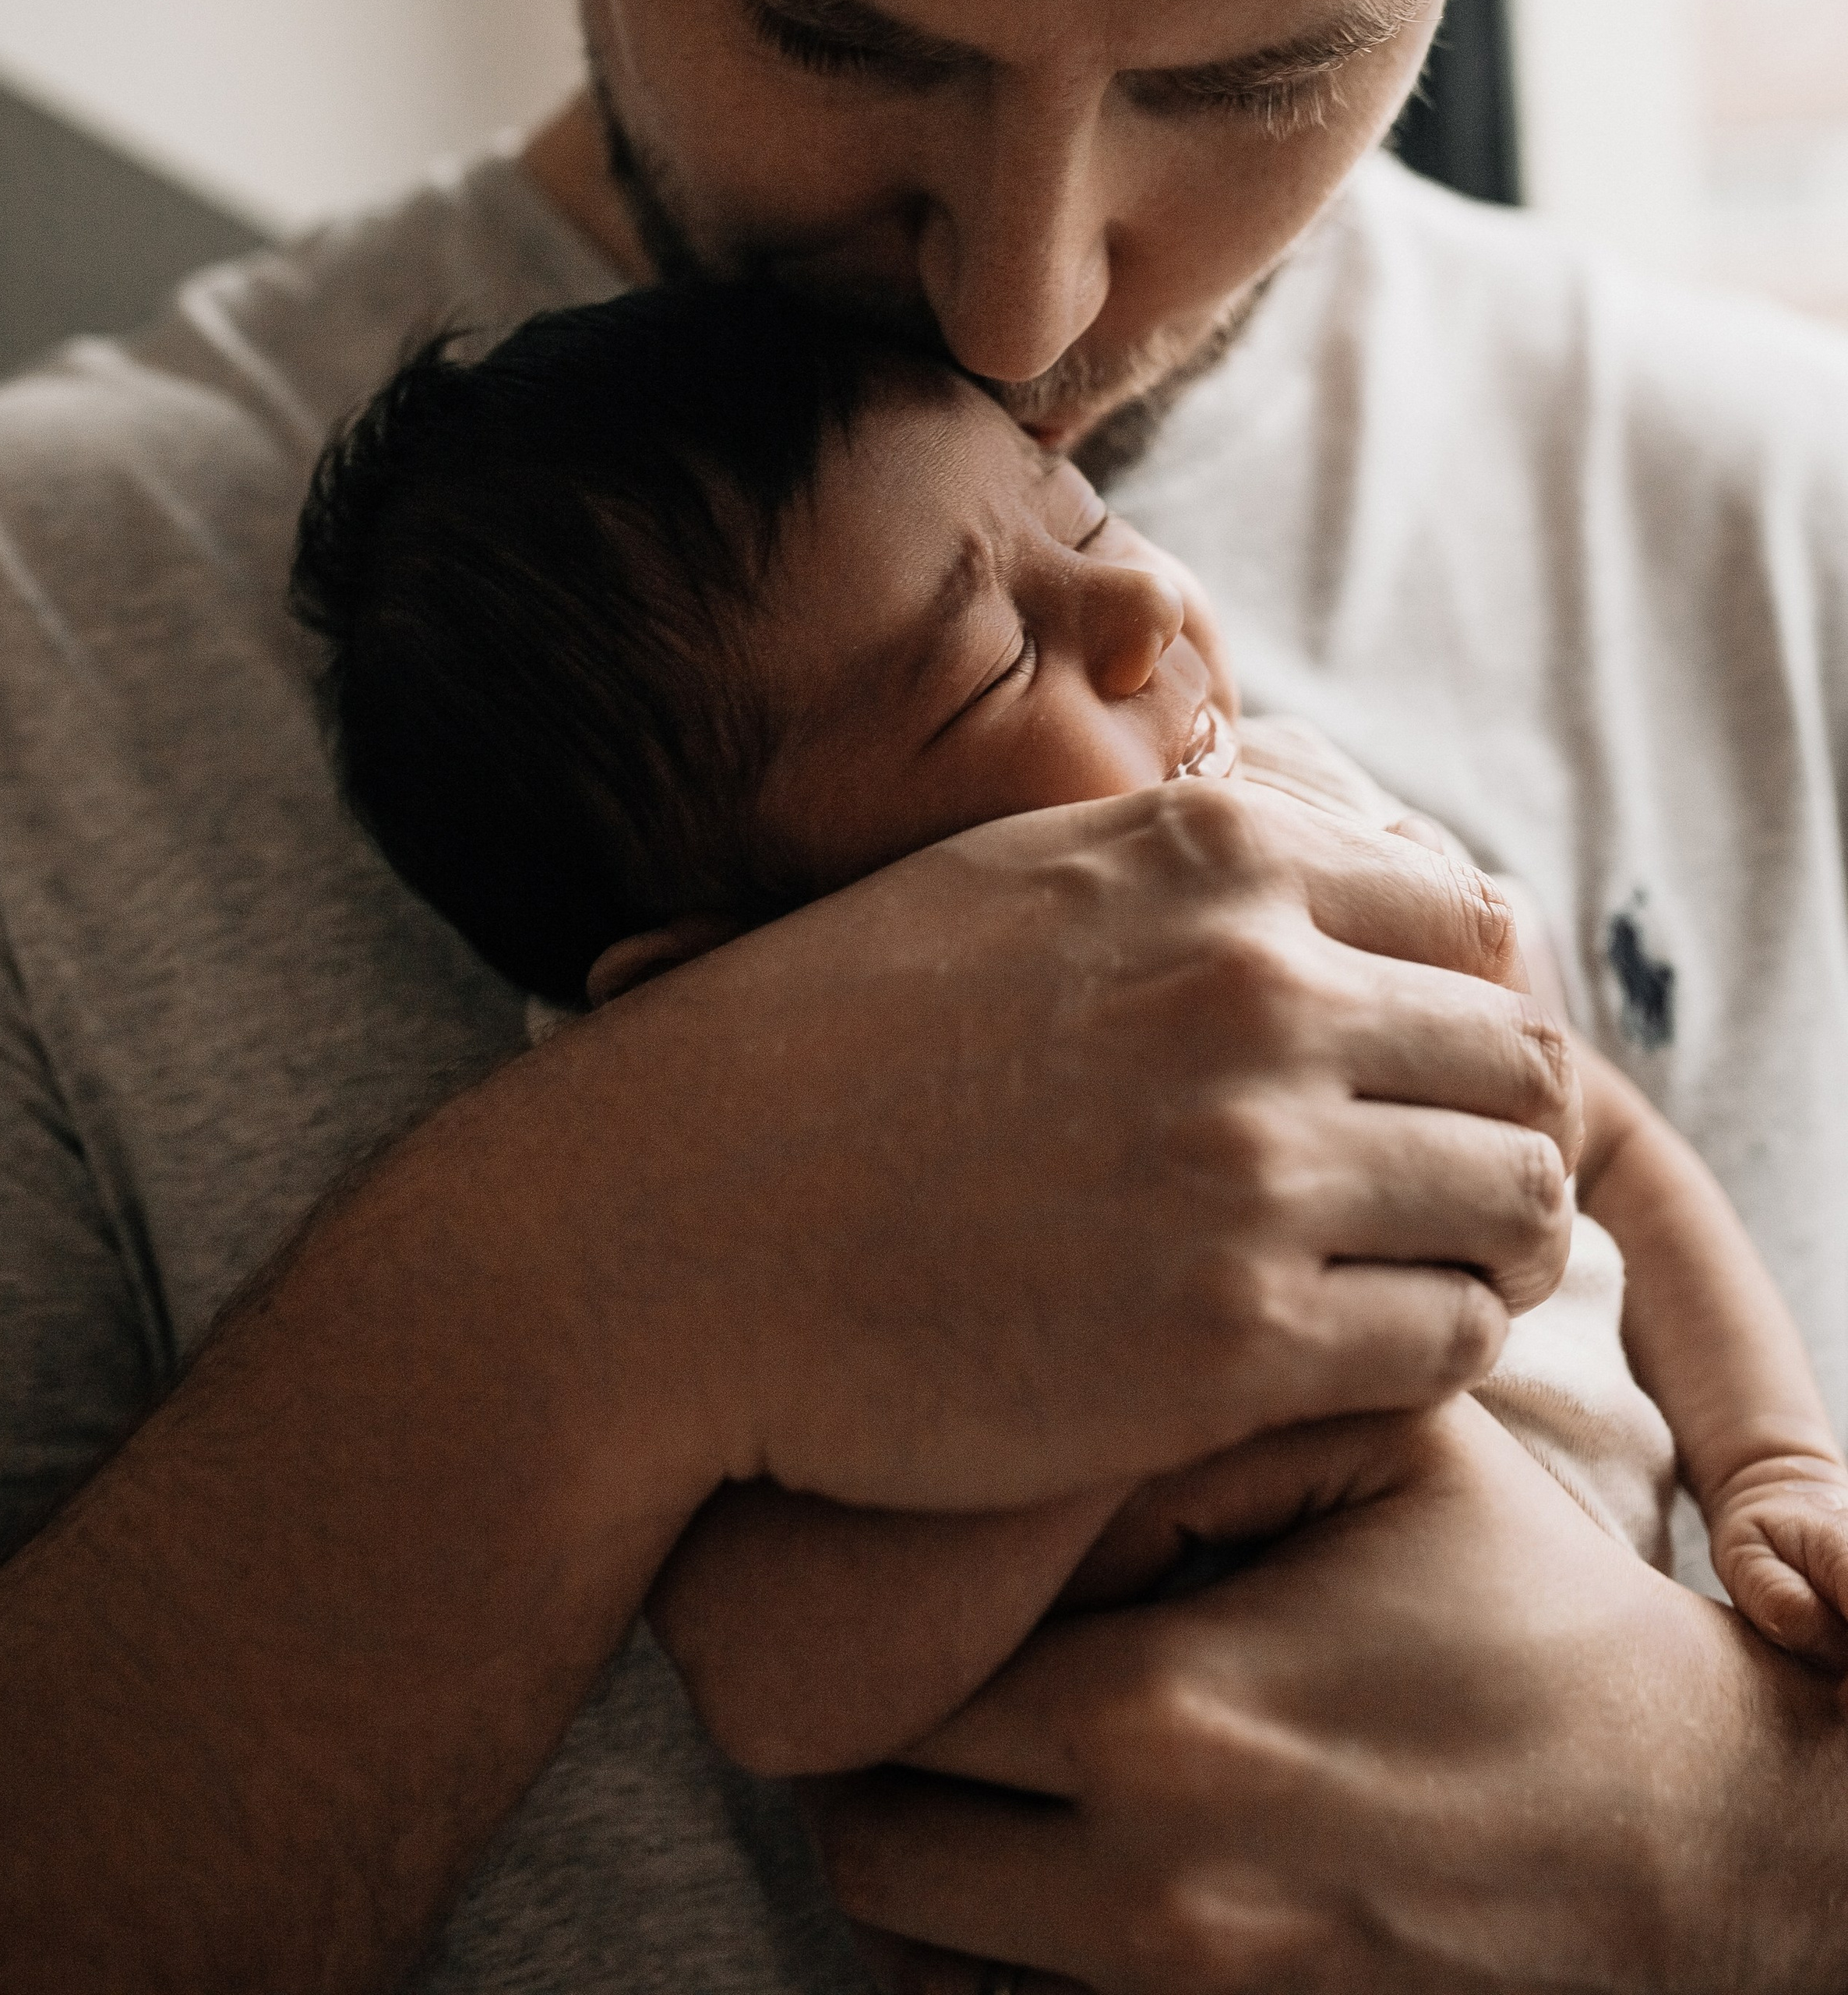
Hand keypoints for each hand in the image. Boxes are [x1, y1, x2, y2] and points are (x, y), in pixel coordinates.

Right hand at [621, 776, 1576, 1515]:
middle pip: (1526, 1064)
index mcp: (1213, 860)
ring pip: (1520, 1204)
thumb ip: (1204, 870)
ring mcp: (1250, 1167)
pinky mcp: (1232, 1342)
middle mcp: (1254, 991)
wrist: (680, 1225)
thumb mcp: (1020, 878)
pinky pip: (1447, 1344)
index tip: (1428, 1076)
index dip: (1474, 1009)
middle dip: (1506, 1130)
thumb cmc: (835, 1047)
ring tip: (1422, 1271)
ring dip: (1493, 1244)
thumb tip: (1389, 881)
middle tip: (1447, 1192)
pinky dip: (1431, 1346)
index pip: (1478, 923)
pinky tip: (1352, 1346)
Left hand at [809, 1397, 1847, 1994]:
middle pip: (871, 1833)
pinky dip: (987, 1963)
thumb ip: (1211, 1402)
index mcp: (1159, 1712)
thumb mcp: (1392, 1447)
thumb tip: (1052, 1392)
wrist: (1689, 1840)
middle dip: (871, 1747)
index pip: (898, 1676)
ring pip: (915, 1955)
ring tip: (954, 1770)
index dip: (882, 1617)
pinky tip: (1026, 1868)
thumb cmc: (1533, 1622)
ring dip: (917, 1861)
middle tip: (902, 1667)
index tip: (913, 1569)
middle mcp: (1146, 1882)